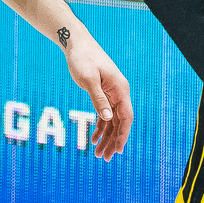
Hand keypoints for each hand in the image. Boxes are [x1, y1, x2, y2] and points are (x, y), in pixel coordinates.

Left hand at [63, 34, 133, 159]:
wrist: (77, 44)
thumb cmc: (83, 59)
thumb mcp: (89, 80)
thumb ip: (98, 99)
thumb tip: (108, 119)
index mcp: (120, 89)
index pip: (126, 117)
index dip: (123, 135)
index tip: (117, 151)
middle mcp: (119, 93)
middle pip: (119, 122)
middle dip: (113, 141)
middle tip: (104, 158)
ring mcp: (111, 93)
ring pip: (111, 120)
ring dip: (106, 137)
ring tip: (97, 153)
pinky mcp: (103, 93)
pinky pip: (104, 114)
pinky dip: (100, 127)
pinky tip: (93, 138)